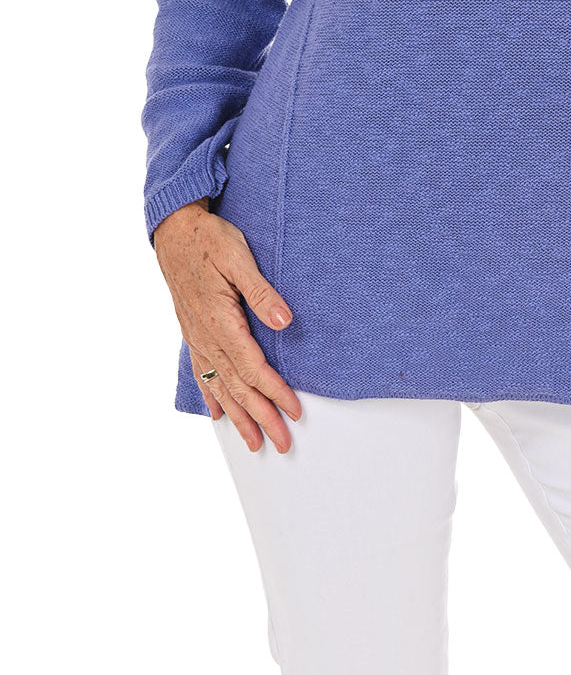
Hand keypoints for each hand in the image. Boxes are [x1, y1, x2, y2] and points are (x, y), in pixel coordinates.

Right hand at [153, 197, 302, 453]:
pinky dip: (211, 396)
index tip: (293, 411)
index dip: (274, 392)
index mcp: (220, 320)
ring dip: (239, 415)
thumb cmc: (208, 240)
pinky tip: (218, 413)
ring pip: (220, 386)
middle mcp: (206, 335)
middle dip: (261, 417)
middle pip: (238, 386)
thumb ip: (261, 292)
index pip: (252, 367)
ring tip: (253, 441)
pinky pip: (202, 372)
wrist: (173, 231)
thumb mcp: (238, 257)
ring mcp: (197, 336)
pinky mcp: (193, 331)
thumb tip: (285, 322)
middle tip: (281, 443)